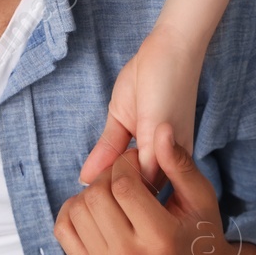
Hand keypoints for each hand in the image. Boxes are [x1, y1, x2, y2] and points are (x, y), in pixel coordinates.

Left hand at [55, 125, 246, 254]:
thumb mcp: (200, 198)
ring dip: (91, 192)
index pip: (124, 187)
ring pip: (78, 211)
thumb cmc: (201, 236)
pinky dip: (74, 211)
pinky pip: (64, 230)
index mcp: (161, 239)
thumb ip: (179, 164)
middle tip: (124, 175)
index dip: (125, 164)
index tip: (135, 161)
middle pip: (96, 197)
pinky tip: (97, 209)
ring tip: (114, 193)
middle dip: (108, 176)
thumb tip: (161, 129)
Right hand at [80, 24, 205, 186]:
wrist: (168, 49)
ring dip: (114, 193)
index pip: (136, 192)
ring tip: (94, 194)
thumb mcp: (120, 119)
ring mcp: (169, 154)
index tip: (92, 204)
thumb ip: (107, 149)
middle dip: (113, 201)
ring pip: (140, 191)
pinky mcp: (163, 141)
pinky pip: (142, 174)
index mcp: (161, 157)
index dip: (113, 199)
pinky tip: (101, 180)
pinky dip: (118, 180)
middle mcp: (170, 161)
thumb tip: (85, 177)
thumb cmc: (149, 79)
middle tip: (89, 201)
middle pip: (139, 196)